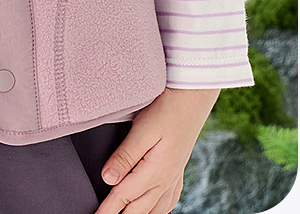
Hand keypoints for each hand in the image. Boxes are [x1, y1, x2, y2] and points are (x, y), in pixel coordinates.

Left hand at [94, 87, 220, 213]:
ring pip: (154, 209)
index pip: (124, 196)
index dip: (107, 209)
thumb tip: (108, 179)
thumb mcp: (142, 129)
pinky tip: (153, 210)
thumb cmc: (166, 109)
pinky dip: (157, 210)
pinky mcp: (177, 170)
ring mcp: (173, 176)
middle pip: (138, 208)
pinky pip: (168, 201)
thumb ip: (125, 155)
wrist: (192, 98)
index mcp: (155, 171)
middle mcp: (165, 179)